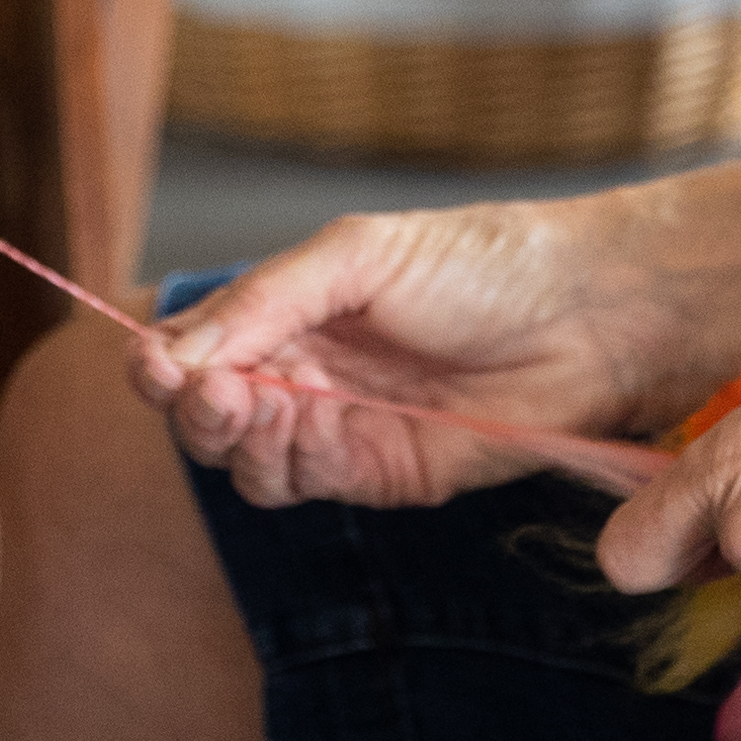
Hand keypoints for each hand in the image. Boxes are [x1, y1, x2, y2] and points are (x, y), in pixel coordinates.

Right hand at [142, 196, 692, 509]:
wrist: (589, 315)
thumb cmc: (482, 262)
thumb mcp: (357, 254)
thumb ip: (265, 300)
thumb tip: (174, 350)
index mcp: (291, 310)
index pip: (199, 350)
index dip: (165, 364)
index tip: (152, 367)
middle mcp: (309, 372)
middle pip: (215, 417)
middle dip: (200, 412)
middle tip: (215, 396)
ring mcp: (346, 428)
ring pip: (257, 464)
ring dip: (246, 444)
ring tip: (264, 411)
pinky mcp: (390, 475)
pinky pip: (318, 487)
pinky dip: (300, 467)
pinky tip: (313, 433)